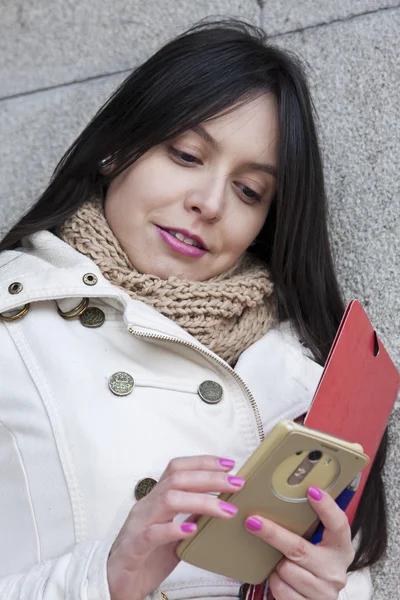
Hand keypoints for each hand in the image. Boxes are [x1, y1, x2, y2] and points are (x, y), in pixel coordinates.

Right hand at [107, 455, 243, 599]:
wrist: (115, 584)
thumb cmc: (146, 558)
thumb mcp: (174, 534)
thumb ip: (191, 517)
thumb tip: (221, 505)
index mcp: (155, 499)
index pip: (177, 468)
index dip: (203, 462)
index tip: (229, 465)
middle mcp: (146, 505)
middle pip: (177, 479)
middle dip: (210, 478)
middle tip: (237, 484)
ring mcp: (139, 524)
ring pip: (169, 500)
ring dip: (201, 501)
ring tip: (225, 509)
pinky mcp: (134, 547)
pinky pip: (153, 533)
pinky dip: (174, 529)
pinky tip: (192, 529)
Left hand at [245, 487, 354, 599]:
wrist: (318, 599)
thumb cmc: (313, 563)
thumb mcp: (318, 544)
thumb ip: (308, 525)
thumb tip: (282, 494)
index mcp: (341, 548)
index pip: (339, 524)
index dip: (327, 507)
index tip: (311, 490)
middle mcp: (336, 570)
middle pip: (299, 548)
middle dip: (273, 534)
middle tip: (252, 521)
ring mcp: (324, 591)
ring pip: (286, 570)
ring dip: (276, 564)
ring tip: (281, 562)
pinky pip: (281, 589)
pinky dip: (276, 581)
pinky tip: (282, 579)